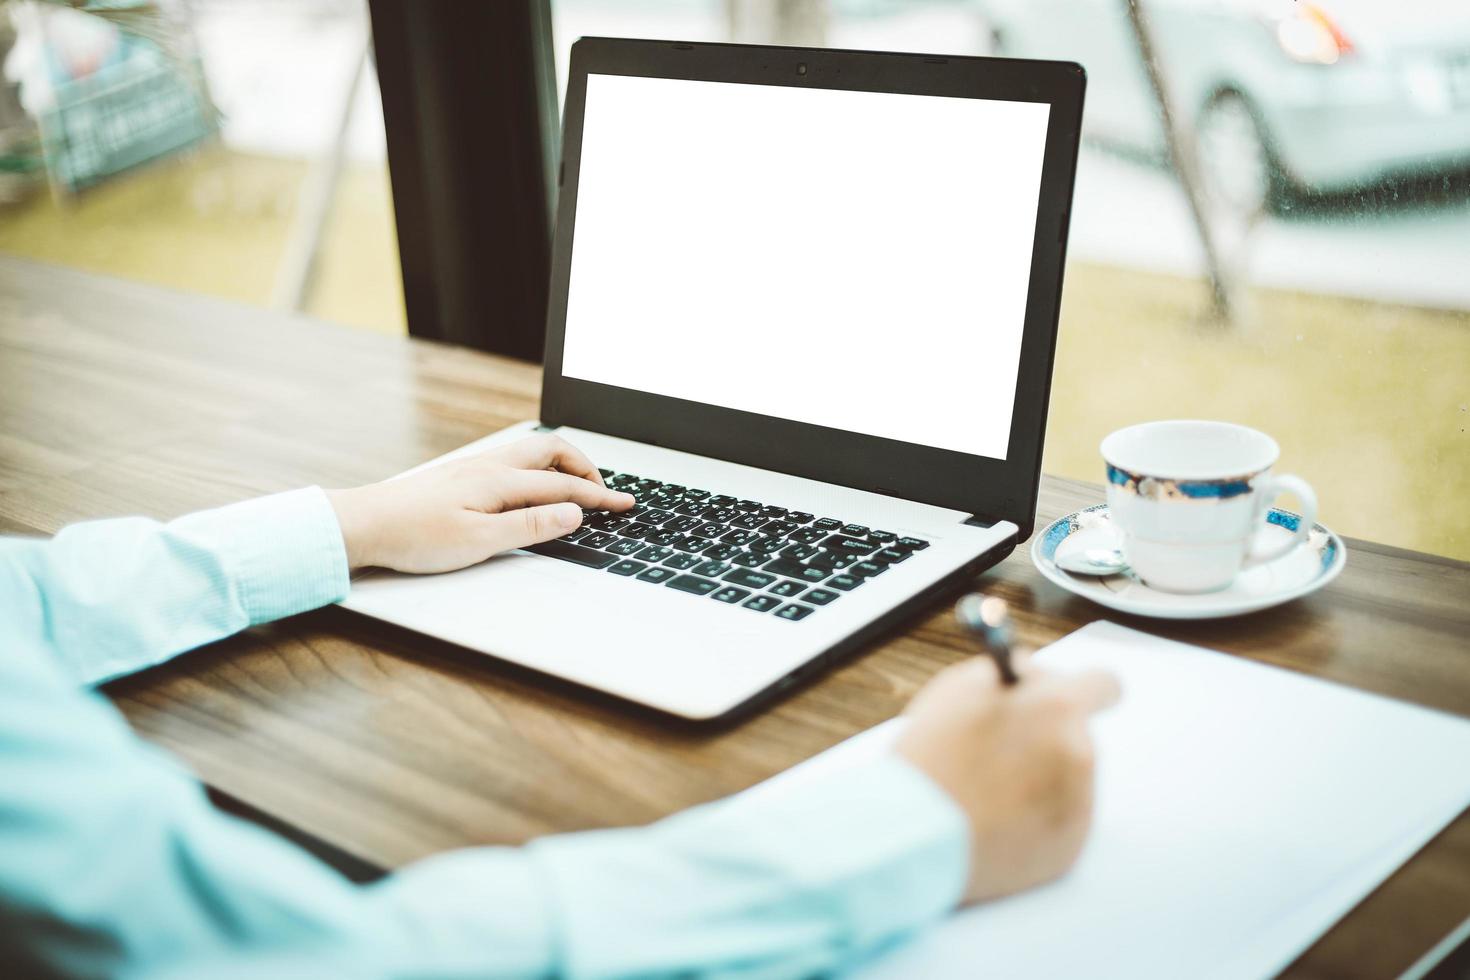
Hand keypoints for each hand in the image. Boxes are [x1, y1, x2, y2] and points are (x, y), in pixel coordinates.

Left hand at [326, 434, 633, 572]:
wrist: (364, 524)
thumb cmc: (415, 536)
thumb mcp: (481, 541)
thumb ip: (530, 526)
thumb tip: (572, 512)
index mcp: (501, 480)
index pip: (564, 484)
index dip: (599, 496)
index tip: (625, 504)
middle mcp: (490, 466)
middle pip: (552, 452)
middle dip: (585, 468)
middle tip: (603, 492)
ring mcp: (474, 467)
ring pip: (532, 452)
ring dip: (562, 464)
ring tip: (576, 485)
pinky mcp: (461, 475)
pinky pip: (514, 460)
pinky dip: (540, 468)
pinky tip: (533, 486)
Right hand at [895, 654, 1119, 904]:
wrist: (913, 836)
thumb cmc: (930, 757)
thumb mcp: (962, 689)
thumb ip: (1009, 675)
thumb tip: (1032, 674)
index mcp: (1057, 707)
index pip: (1102, 684)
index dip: (1083, 690)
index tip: (1068, 699)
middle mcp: (1078, 753)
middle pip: (1076, 737)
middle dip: (1045, 741)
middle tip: (1001, 752)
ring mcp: (1078, 805)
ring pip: (1065, 781)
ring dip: (1035, 781)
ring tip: (982, 794)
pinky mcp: (1068, 849)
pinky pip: (1056, 824)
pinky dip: (1031, 822)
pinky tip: (991, 823)